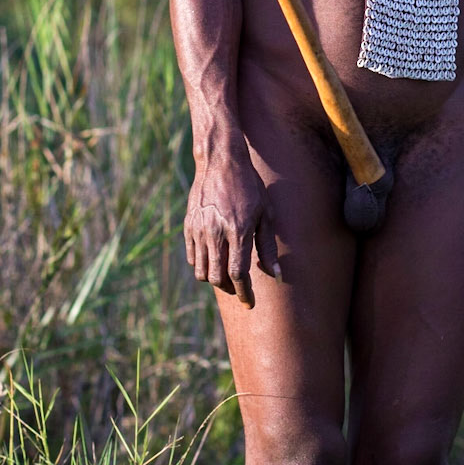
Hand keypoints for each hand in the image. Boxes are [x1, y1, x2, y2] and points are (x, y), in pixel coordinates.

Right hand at [184, 146, 279, 307]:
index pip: (238, 274)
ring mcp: (198, 229)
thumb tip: (275, 275)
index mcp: (237, 231)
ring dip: (214, 279)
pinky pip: (192, 257)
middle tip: (239, 288)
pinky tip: (213, 260)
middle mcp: (215, 233)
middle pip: (217, 277)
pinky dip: (201, 265)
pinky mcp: (188, 225)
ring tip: (226, 274)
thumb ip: (267, 246)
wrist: (220, 161)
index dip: (244, 293)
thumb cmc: (249, 186)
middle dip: (230, 289)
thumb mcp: (265, 214)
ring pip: (201, 271)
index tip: (249, 303)